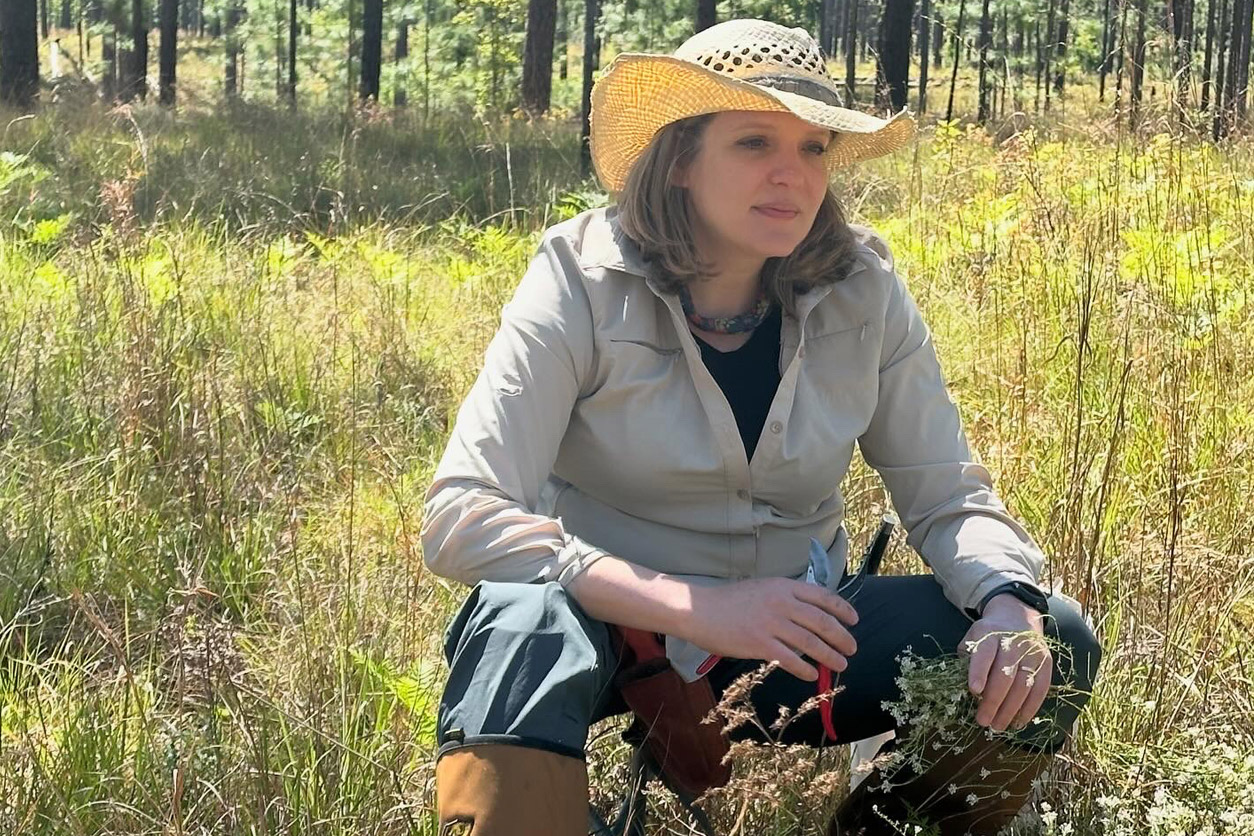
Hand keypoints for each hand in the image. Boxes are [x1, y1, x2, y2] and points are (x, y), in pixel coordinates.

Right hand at [680, 578, 858, 681]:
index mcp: (783, 587)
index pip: (822, 597)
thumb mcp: (762, 589)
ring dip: (830, 655)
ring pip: (811, 642)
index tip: (854, 620)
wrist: (700, 610)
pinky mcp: (760, 644)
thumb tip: (809, 616)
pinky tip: (812, 674)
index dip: (842, 609)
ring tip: (840, 664)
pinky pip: (790, 659)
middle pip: (822, 622)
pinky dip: (805, 668)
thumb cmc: (729, 601)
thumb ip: (785, 598)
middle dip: (841, 637)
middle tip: (851, 648)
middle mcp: (782, 603)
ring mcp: (771, 624)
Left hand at [959, 594, 1051, 731]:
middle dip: (993, 700)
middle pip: (1005, 674)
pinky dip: (1030, 708)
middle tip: (983, 721)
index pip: (984, 653)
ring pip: (1023, 685)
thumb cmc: (988, 635)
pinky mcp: (1046, 663)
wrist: (1017, 617)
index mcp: (989, 633)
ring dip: (1010, 710)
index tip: (973, 690)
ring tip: (998, 726)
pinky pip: (1040, 689)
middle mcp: (1013, 642)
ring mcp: (1032, 653)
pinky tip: (1018, 722)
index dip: (979, 672)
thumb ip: (967, 660)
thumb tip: (961, 689)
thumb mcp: (972, 639)